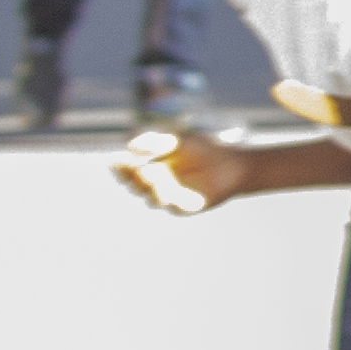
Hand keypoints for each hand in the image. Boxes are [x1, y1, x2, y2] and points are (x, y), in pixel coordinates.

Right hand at [115, 130, 230, 216]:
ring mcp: (172, 198)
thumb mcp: (177, 141)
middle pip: (136, 187)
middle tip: (136, 167)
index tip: (117, 160)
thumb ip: (155, 143)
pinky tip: (169, 194)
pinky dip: (171, 201)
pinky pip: (176, 207)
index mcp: (151, 169)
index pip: (128, 173)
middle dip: (133, 178)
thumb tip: (130, 146)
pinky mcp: (188, 207)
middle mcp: (157, 186)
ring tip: (154, 176)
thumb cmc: (204, 150)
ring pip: (153, 199)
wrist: (232, 163)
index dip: (121, 169)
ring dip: (151, 189)